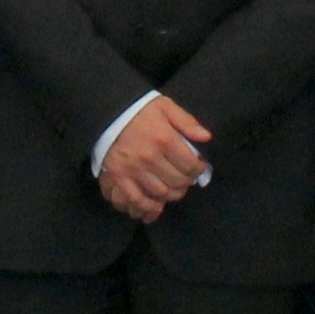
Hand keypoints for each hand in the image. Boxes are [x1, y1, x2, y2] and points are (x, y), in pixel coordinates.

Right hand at [99, 96, 212, 222]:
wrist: (108, 112)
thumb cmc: (140, 110)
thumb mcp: (166, 107)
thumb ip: (187, 122)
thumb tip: (206, 137)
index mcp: (164, 139)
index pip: (190, 164)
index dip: (199, 169)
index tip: (199, 167)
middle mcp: (150, 157)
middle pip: (177, 181)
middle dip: (187, 182)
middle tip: (187, 178)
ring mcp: (133, 169)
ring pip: (161, 193)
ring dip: (172, 194)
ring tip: (175, 188)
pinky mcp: (119, 176)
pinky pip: (137, 198)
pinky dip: (149, 206)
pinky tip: (156, 205)